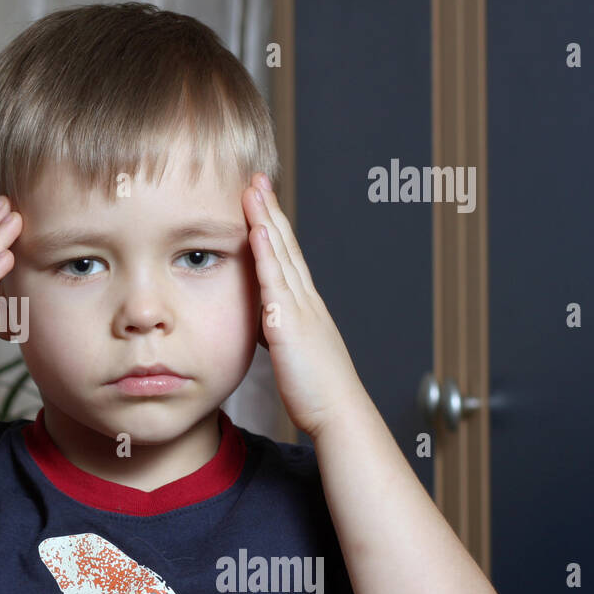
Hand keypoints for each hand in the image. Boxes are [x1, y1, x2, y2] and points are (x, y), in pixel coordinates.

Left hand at [243, 174, 364, 438]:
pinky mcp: (291, 325)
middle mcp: (306, 300)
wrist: (340, 414)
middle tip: (256, 178)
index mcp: (305, 306)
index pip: (287, 256)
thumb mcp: (295, 352)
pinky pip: (276, 282)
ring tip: (253, 189)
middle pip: (285, 245)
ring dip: (267, 219)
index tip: (261, 199)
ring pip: (281, 255)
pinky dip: (268, 253)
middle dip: (270, 210)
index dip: (274, 226)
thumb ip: (282, 332)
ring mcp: (301, 309)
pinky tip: (258, 229)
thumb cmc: (317, 391)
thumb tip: (268, 323)